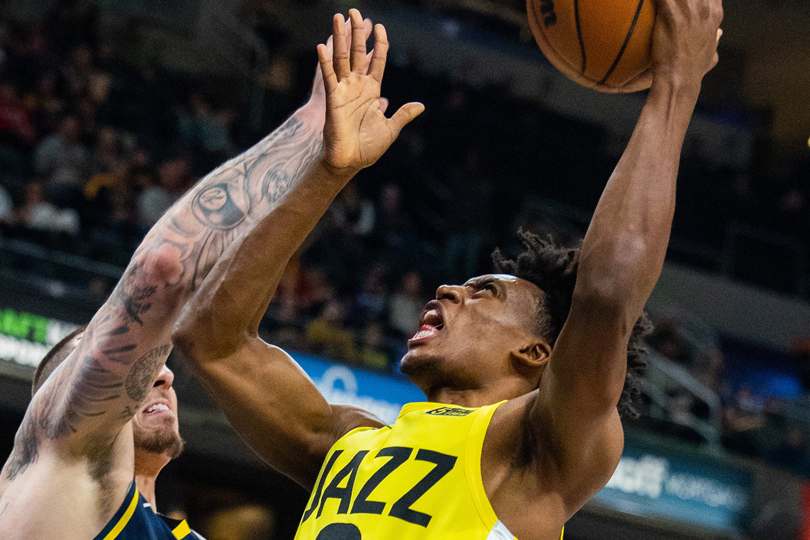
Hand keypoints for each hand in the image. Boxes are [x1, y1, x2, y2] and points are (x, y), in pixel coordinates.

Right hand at [317, 9, 423, 173]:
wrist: (351, 161)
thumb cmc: (369, 148)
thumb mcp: (391, 129)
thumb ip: (403, 114)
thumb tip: (420, 105)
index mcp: (372, 90)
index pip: (376, 60)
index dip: (379, 44)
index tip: (380, 27)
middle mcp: (357, 86)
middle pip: (357, 52)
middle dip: (356, 32)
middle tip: (355, 11)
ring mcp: (344, 90)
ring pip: (341, 58)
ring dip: (339, 38)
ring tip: (337, 17)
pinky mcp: (332, 99)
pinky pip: (329, 77)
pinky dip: (326, 62)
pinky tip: (322, 46)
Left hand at [651, 0, 722, 86]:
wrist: (679, 81)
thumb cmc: (692, 72)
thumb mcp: (710, 54)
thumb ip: (714, 40)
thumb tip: (719, 33)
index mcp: (715, 14)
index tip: (681, 3)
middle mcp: (704, 9)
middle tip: (667, 4)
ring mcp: (689, 11)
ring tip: (660, 3)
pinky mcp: (671, 15)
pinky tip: (645, 0)